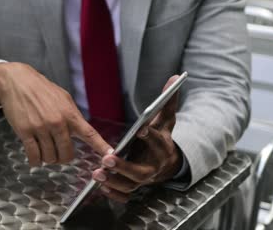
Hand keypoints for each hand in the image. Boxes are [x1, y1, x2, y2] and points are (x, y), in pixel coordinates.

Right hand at [0, 62, 112, 164]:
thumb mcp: (63, 98)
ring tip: (45, 150)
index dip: (102, 147)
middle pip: (67, 154)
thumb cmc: (41, 90)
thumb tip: (80, 131)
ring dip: (48, 159)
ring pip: (50, 157)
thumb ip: (72, 116)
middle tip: (58, 155)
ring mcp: (41, 128)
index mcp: (70, 114)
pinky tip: (35, 158)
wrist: (16, 82)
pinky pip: (34, 155)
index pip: (90, 134)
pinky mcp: (25, 132)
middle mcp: (58, 122)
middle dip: (63, 158)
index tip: (111, 157)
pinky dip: (35, 161)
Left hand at [92, 75, 182, 202]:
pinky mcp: (135, 186)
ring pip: (130, 185)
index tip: (140, 129)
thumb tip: (175, 77)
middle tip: (107, 159)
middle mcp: (153, 165)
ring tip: (97, 174)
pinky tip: (102, 187)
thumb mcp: (165, 119)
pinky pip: (126, 195)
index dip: (149, 135)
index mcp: (161, 147)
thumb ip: (167, 101)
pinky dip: (115, 194)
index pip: (156, 140)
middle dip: (124, 167)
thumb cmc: (161, 136)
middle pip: (141, 171)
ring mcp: (143, 178)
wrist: (166, 161)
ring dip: (114, 181)